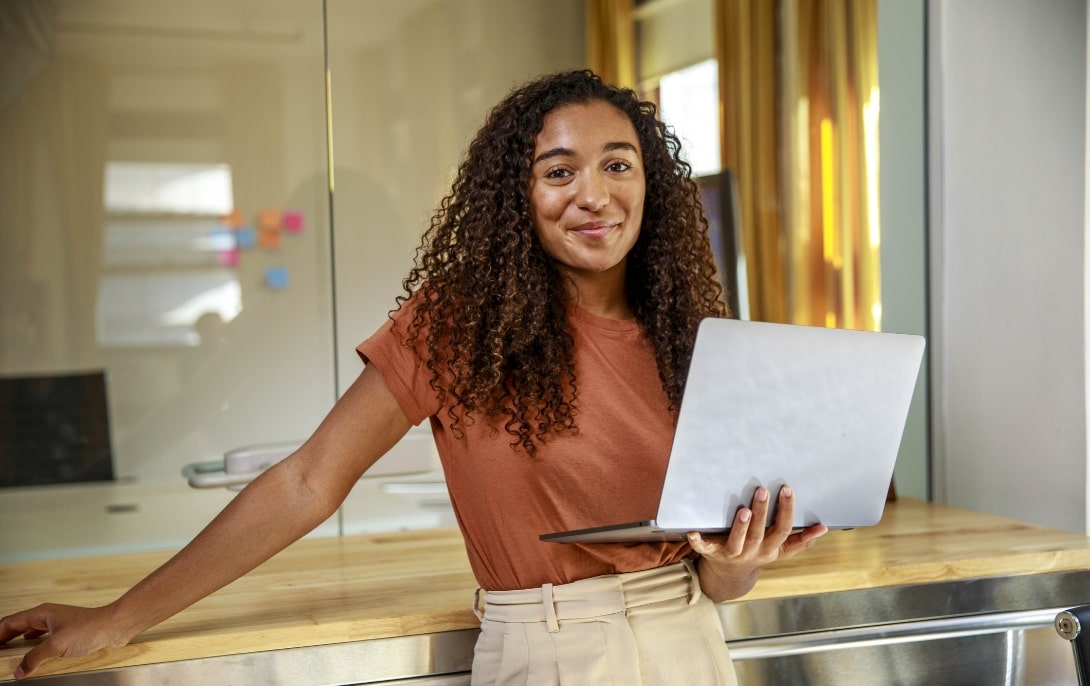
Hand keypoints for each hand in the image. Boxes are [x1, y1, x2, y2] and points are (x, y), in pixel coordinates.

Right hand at [0, 603, 130, 679]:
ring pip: (30, 632)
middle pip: (18, 626)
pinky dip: (33, 646)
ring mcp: (58, 623)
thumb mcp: (57, 645)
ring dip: (17, 642)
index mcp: (41, 613)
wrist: (115, 626)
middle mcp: (48, 616)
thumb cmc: (90, 628)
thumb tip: (19, 671)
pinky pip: (43, 638)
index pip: (10, 622)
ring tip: (8, 653)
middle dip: (4, 638)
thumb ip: (35, 658)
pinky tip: (32, 652)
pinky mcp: (67, 632)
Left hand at [687, 485, 826, 600]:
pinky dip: (698, 540)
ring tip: (744, 509)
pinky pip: (704, 548)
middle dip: (763, 512)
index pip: (783, 529)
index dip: (786, 510)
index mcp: (771, 548)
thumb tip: (823, 528)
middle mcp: (753, 551)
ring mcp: (732, 553)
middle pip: (760, 532)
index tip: (787, 489)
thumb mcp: (780, 549)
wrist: (730, 575)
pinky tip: (692, 531)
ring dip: (741, 526)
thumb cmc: (757, 553)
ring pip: (738, 540)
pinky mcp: (712, 553)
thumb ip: (800, 540)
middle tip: (763, 491)